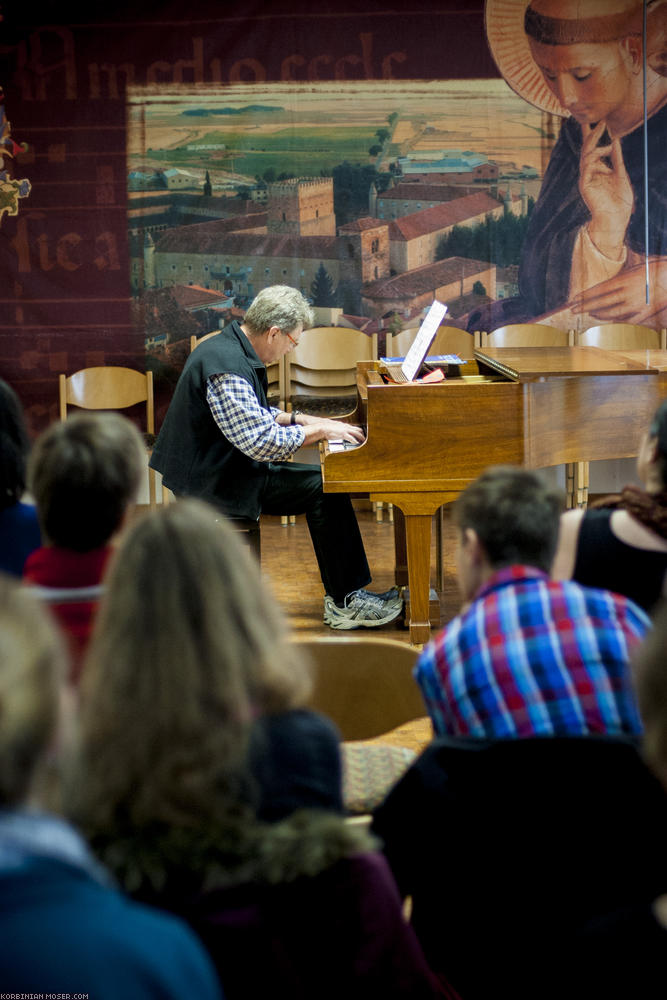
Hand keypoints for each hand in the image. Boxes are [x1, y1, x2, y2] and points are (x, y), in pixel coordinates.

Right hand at [319, 418, 364, 444]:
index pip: (355, 427)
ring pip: (357, 433)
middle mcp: (347, 427)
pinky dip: (355, 441)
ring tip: (363, 441)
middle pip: (358, 429)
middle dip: (362, 434)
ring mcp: (346, 430)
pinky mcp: (343, 434)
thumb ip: (340, 430)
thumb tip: (341, 432)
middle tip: (364, 439)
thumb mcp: (336, 428)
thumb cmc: (328, 428)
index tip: (362, 435)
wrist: (324, 428)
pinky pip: (352, 438)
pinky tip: (357, 443)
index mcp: (345, 425)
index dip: (360, 431)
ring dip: (361, 437)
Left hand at [572, 258, 666, 323]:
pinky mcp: (644, 314)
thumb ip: (624, 270)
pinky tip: (610, 319)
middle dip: (585, 307)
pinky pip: (627, 320)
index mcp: (626, 279)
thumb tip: (608, 270)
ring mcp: (636, 305)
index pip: (600, 289)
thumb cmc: (658, 268)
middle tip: (573, 310)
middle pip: (601, 302)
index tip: (574, 299)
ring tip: (591, 314)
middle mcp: (629, 293)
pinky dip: (617, 319)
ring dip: (599, 314)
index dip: (585, 296)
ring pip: (612, 313)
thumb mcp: (639, 264)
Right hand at [579, 121, 633, 258]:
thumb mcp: (621, 174)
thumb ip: (616, 158)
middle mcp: (590, 172)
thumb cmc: (620, 200)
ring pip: (586, 156)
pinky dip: (594, 159)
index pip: (593, 148)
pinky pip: (586, 168)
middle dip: (592, 134)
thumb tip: (615, 140)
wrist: (616, 218)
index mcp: (599, 169)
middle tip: (602, 121)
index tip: (596, 119)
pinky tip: (605, 155)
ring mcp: (586, 179)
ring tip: (607, 140)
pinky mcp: (584, 186)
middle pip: (587, 149)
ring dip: (596, 145)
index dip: (592, 134)